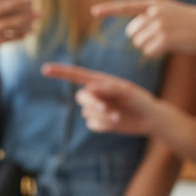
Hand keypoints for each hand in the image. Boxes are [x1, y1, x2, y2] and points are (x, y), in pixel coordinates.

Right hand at [40, 62, 158, 135]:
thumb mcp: (127, 91)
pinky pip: (92, 124)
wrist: (150, 118)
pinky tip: (116, 122)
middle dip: (91, 103)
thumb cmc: (140, 100)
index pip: (76, 75)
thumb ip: (109, 88)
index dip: (60, 72)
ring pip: (87, 113)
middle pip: (81, 97)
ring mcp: (96, 108)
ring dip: (101, 116)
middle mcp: (96, 94)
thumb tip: (90, 87)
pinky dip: (103, 125)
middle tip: (105, 109)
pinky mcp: (99, 122)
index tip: (45, 70)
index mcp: (100, 81)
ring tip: (117, 116)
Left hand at [91, 0, 195, 57]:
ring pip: (138, 43)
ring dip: (149, 46)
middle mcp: (154, 13)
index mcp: (154, 4)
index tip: (94, 11)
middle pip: (131, 33)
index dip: (109, 9)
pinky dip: (156, 53)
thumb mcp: (169, 12)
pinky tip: (170, 47)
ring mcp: (158, 25)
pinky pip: (148, 52)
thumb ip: (150, 16)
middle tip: (161, 36)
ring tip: (168, 40)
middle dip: (141, 38)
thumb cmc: (189, 23)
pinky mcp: (163, 39)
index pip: (126, 6)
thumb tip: (131, 33)